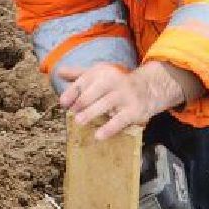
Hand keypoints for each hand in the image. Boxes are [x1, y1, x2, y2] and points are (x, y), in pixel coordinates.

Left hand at [57, 61, 194, 138]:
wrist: (151, 86)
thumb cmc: (118, 82)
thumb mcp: (100, 74)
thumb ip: (79, 75)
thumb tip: (58, 73)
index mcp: (102, 72)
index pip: (84, 81)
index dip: (72, 92)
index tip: (63, 102)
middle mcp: (113, 81)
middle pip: (94, 92)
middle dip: (82, 103)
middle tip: (73, 113)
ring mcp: (125, 96)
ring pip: (106, 104)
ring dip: (91, 113)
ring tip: (79, 121)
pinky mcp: (134, 110)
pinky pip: (121, 120)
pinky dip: (109, 128)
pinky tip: (99, 136)